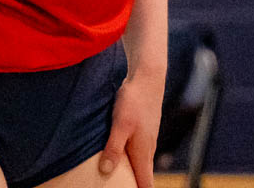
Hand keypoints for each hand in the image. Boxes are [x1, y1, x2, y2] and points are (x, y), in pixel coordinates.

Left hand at [98, 70, 165, 187]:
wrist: (147, 77)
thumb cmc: (134, 100)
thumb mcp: (120, 124)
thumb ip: (114, 148)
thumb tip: (106, 171)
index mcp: (143, 153)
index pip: (146, 183)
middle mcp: (147, 149)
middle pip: (143, 177)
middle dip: (136, 186)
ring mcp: (146, 139)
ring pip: (140, 164)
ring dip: (133, 175)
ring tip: (121, 182)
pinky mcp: (142, 130)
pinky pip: (137, 153)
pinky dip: (130, 161)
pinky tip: (120, 159)